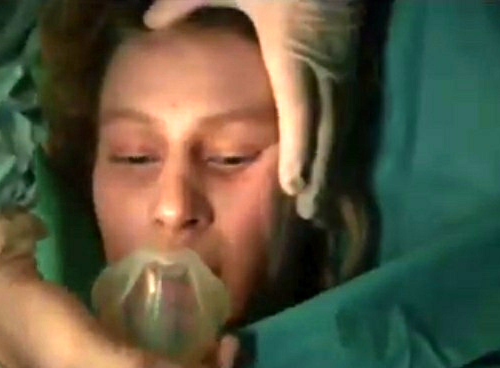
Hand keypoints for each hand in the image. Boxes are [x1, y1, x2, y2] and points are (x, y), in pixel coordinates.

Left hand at [145, 0, 362, 220]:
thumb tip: (148, 22)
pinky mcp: (351, 63)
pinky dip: (337, 143)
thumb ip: (188, 1)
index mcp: (290, 55)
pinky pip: (345, 112)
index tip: (293, 188)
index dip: (297, 152)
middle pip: (323, 131)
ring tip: (320, 202)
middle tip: (310, 214)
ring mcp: (341, 68)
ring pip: (338, 125)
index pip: (297, 111)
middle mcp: (321, 70)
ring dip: (331, 164)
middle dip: (319, 174)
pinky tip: (330, 163)